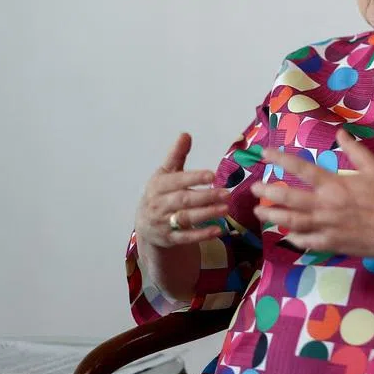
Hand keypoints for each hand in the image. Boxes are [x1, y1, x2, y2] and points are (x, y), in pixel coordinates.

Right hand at [134, 133, 229, 248]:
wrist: (145, 226)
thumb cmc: (161, 194)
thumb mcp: (165, 174)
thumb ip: (176, 156)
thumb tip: (186, 134)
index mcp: (158, 186)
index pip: (177, 181)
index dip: (194, 178)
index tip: (212, 175)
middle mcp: (158, 204)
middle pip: (183, 200)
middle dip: (206, 197)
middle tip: (227, 193)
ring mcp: (163, 223)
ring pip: (185, 218)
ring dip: (207, 214)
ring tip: (226, 208)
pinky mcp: (169, 239)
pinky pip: (186, 238)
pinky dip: (202, 234)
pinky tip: (219, 230)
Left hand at [252, 128, 373, 258]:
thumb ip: (354, 151)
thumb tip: (340, 133)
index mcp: (334, 185)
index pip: (301, 169)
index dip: (280, 159)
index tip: (264, 153)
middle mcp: (325, 206)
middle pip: (288, 198)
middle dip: (268, 193)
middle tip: (254, 190)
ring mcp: (326, 227)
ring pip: (291, 222)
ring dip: (273, 216)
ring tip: (260, 212)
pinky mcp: (331, 244)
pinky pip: (306, 242)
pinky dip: (293, 237)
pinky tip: (286, 234)